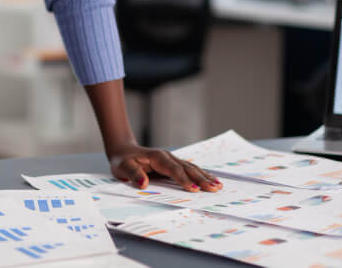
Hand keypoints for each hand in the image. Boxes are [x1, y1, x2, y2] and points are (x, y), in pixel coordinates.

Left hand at [107, 141, 221, 192]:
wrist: (123, 151)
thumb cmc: (122, 160)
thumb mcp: (122, 168)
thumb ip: (133, 175)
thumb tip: (143, 184)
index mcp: (157, 157)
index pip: (173, 169)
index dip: (183, 179)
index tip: (194, 190)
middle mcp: (167, 157)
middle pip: (187, 168)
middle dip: (201, 179)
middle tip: (215, 188)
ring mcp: (172, 160)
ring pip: (191, 168)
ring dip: (205, 177)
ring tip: (219, 185)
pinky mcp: (173, 165)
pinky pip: (189, 170)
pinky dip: (201, 175)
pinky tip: (210, 180)